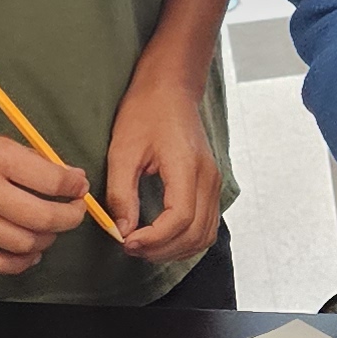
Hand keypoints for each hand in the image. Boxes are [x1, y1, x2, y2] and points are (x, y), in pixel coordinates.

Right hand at [0, 103, 89, 276]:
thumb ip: (21, 159)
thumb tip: (62, 179)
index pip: (52, 180)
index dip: (74, 186)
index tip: (78, 185)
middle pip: (43, 217)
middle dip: (70, 217)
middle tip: (74, 212)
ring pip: (23, 243)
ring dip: (47, 239)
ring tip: (49, 229)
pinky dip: (19, 262)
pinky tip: (29, 253)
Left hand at [104, 58, 221, 264]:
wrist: (171, 88)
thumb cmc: (146, 112)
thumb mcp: (123, 150)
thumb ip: (122, 193)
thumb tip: (122, 230)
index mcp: (188, 167)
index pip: (180, 219)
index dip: (154, 239)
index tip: (127, 241)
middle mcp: (208, 178)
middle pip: (195, 233)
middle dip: (162, 250)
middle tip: (130, 247)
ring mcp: (214, 183)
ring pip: (205, 235)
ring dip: (175, 249)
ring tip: (145, 247)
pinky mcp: (211, 185)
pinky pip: (206, 225)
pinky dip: (186, 240)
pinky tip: (162, 239)